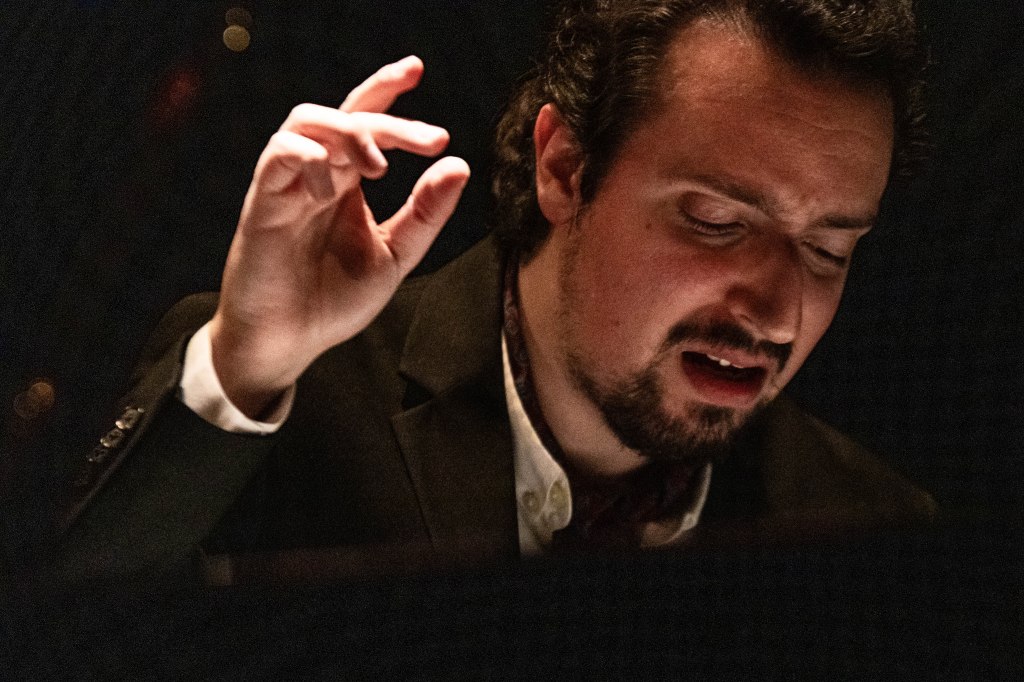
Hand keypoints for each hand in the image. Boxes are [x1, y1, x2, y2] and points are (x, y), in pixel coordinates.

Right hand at [208, 56, 469, 417]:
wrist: (288, 344)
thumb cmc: (333, 301)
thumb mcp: (395, 256)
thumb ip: (425, 213)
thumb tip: (458, 165)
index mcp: (346, 182)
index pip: (364, 118)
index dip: (386, 88)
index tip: (418, 71)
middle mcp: (317, 175)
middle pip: (345, 115)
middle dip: (389, 118)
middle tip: (430, 140)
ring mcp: (287, 186)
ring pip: (307, 122)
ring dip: (350, 131)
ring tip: (380, 166)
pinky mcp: (262, 204)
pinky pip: (279, 156)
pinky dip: (310, 160)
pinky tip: (332, 190)